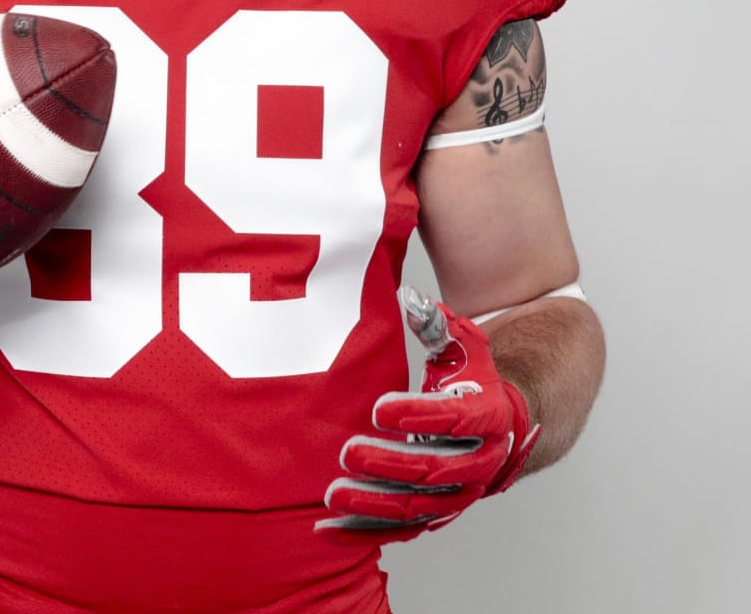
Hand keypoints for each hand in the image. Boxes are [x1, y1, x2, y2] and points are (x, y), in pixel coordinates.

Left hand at [316, 287, 538, 540]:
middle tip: (348, 452)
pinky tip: (327, 530)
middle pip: (433, 469)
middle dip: (388, 464)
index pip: (454, 420)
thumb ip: (436, 323)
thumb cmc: (473, 378)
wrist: (502, 425)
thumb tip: (411, 298)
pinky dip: (364, 531)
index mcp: (487, 417)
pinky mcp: (435, 512)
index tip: (378, 408)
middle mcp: (478, 464)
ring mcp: (457, 494)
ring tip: (333, 494)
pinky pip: (399, 529)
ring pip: (415, 506)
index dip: (417, 415)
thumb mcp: (463, 345)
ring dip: (373, 503)